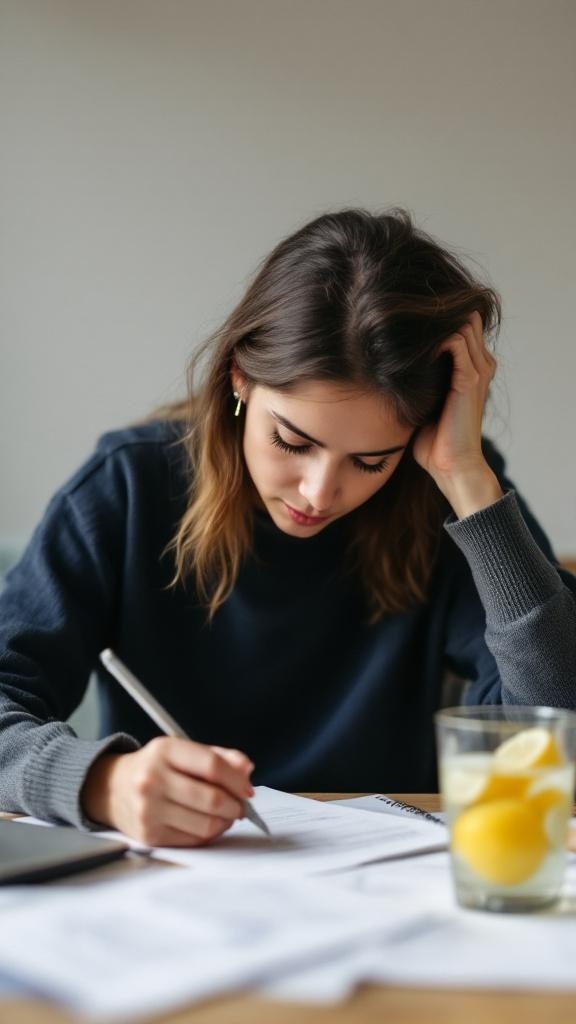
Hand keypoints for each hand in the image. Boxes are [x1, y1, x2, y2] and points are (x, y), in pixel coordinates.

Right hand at [81, 738, 254, 846]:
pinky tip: (208, 824)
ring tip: (226, 815)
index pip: (212, 766)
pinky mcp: (149, 836)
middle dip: (235, 805)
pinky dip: (208, 834)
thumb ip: (219, 756)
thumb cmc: (154, 768)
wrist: (110, 788)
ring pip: (205, 824)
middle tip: (240, 805)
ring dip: (225, 822)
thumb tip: (247, 770)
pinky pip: (193, 840)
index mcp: (164, 751)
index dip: (237, 780)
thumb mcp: (182, 751)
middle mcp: (152, 780)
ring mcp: (149, 810)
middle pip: (211, 798)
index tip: (247, 789)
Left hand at [412, 310, 502, 517]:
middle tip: (403, 317)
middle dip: (434, 315)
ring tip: (405, 331)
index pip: (463, 324)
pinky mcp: (469, 381)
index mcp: (473, 367)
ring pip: (463, 324)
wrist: (451, 466)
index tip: (405, 319)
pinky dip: (436, 339)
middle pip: (465, 317)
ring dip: (433, 324)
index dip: (436, 318)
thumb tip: (387, 360)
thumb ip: (419, 377)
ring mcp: (478, 371)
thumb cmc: (434, 439)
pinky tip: (413, 350)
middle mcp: (480, 364)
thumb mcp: (425, 399)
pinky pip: (457, 342)